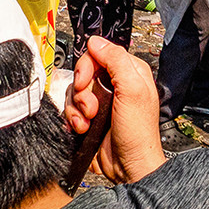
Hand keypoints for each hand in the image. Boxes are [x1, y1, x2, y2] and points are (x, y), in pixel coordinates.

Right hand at [65, 36, 166, 183]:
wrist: (128, 167)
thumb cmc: (138, 133)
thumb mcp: (133, 91)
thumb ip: (116, 61)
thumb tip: (97, 41)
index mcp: (129, 72)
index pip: (100, 53)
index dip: (88, 66)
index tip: (86, 81)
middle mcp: (115, 84)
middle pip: (84, 72)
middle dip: (81, 90)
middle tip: (90, 106)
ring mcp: (102, 101)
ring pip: (74, 91)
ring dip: (77, 108)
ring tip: (88, 121)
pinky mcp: (90, 117)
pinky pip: (71, 108)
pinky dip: (73, 118)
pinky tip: (82, 128)